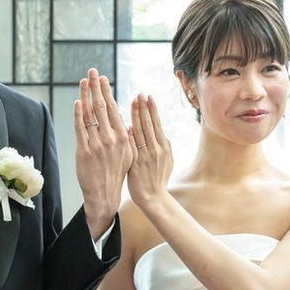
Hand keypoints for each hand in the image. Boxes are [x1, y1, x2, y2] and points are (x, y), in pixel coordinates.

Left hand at [74, 69, 134, 239]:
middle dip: (96, 87)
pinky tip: (77, 102)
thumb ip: (126, 134)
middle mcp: (110, 138)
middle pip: (101, 107)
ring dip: (85, 95)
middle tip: (92, 72)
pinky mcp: (83, 151)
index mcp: (123, 137)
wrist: (105, 194)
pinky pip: (80, 129)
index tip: (103, 79)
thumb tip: (125, 117)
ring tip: (83, 81)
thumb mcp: (128, 152)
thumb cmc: (117, 172)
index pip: (113, 108)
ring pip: (89, 115)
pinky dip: (78, 114)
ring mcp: (96, 144)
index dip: (106, 92)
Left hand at [126, 95, 173, 210]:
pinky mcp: (136, 163)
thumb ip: (160, 144)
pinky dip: (127, 132)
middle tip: (139, 93)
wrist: (153, 197)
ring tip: (132, 102)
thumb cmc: (157, 178)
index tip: (147, 96)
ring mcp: (146, 155)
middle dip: (144, 107)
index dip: (151, 109)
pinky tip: (123, 122)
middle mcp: (156, 149)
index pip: (156, 123)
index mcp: (164, 146)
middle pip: (148, 124)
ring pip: (140, 131)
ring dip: (136, 115)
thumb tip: (157, 130)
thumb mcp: (165, 159)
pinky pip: (131, 144)